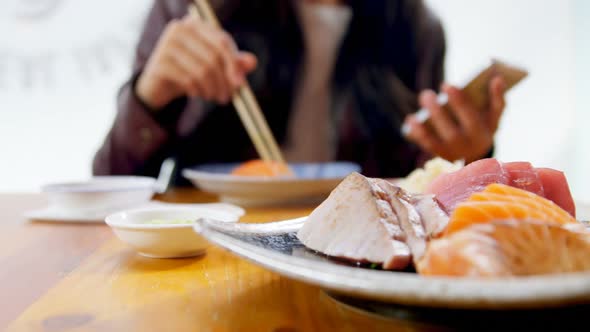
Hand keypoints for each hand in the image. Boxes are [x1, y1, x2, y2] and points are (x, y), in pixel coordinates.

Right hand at [136, 15, 256, 108]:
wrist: (159, 84)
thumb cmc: (190, 71)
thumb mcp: (214, 67)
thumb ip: (234, 63)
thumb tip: (252, 62)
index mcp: (196, 24)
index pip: (221, 42)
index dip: (233, 64)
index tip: (240, 84)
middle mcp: (180, 29)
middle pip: (212, 57)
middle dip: (223, 81)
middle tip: (227, 97)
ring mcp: (167, 44)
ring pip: (201, 70)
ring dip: (211, 89)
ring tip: (213, 97)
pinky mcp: (159, 63)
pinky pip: (188, 80)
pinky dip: (197, 91)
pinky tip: (197, 94)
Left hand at [402, 76, 505, 162]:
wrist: (475, 152)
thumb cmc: (483, 125)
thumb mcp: (493, 116)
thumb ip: (497, 99)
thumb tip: (497, 79)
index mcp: (481, 134)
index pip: (470, 117)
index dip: (458, 101)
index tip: (446, 85)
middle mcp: (466, 147)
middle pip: (450, 132)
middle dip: (437, 112)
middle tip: (426, 93)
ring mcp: (450, 153)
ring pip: (434, 142)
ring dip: (421, 128)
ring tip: (414, 114)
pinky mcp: (437, 155)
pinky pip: (424, 145)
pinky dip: (416, 133)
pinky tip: (410, 120)